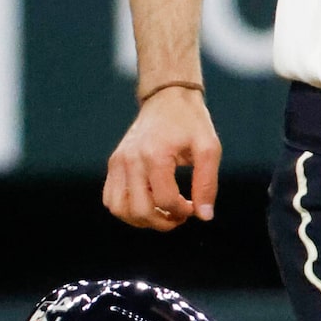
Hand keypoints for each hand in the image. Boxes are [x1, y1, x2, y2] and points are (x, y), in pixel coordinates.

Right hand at [104, 83, 218, 230]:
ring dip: (142, 220)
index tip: (193, 207)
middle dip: (163, 222)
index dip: (182, 212)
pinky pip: (111, 199)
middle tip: (179, 215)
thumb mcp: (209, 148)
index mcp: (155, 155)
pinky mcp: (113, 163)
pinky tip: (148, 203)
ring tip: (162, 212)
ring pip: (120, 209)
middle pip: (140, 211)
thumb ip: (207, 183)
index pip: (165, 201)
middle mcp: (131, 160)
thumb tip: (204, 217)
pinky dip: (127, 209)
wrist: (167, 97)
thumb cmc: (191, 122)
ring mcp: (118, 162)